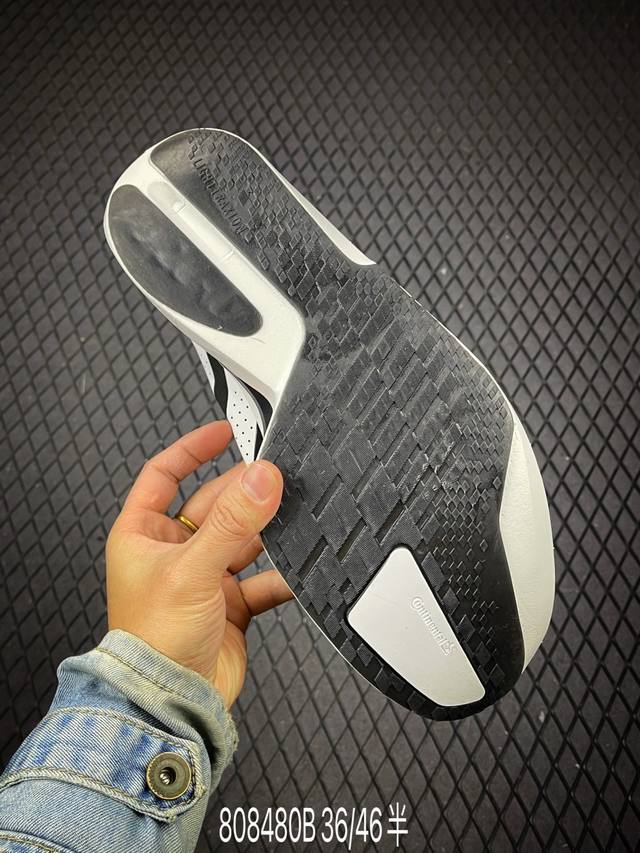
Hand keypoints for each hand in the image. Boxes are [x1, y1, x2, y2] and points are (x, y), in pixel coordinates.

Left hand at [106, 421, 290, 706]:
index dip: (192, 449)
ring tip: (292, 519)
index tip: (225, 433)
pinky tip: (297, 570)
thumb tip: (261, 480)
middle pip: (214, 505)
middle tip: (276, 481)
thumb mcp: (191, 571)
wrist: (170, 704)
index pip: (164, 474)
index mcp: (143, 534)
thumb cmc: (152, 644)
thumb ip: (232, 523)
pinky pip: (262, 579)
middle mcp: (172, 553)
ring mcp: (203, 578)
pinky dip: (281, 575)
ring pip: (242, 540)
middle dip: (245, 494)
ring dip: (267, 533)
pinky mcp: (230, 604)